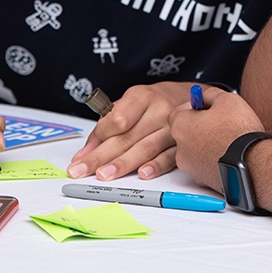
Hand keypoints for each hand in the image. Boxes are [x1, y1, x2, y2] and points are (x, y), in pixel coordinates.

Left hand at [67, 82, 190, 179]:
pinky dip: (155, 166)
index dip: (100, 136)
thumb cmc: (154, 102)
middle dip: (101, 157)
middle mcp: (159, 110)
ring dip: (122, 164)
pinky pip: (168, 157)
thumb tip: (85, 154)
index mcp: (142, 97)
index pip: (117, 119)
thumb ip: (107, 126)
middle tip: (81, 170)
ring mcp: (172, 128)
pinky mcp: (182, 144)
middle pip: (126, 137)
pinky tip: (142, 174)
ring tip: (104, 175)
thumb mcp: (130, 103)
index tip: (83, 153)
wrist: (190, 98)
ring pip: (145, 149)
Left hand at [168, 88, 263, 193]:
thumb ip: (209, 94)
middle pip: (186, 133)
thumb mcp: (226, 99)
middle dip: (200, 126)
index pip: (177, 112)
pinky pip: (205, 164)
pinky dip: (213, 158)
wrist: (252, 163)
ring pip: (195, 150)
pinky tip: (229, 152)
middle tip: (219, 121)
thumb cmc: (238, 133)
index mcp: (181, 127)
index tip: (205, 106)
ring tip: (227, 138)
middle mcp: (181, 150)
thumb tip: (205, 96)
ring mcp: (191, 167)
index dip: (193, 107)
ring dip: (207, 143)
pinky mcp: (203, 180)